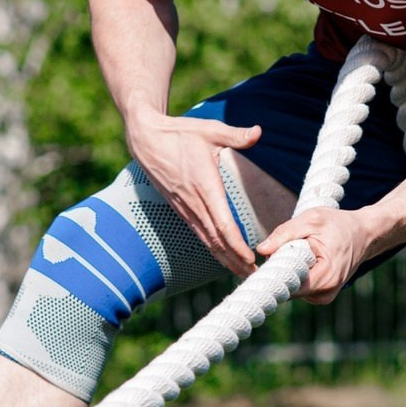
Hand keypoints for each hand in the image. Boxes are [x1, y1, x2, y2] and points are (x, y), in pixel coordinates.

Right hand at [127, 113, 263, 274]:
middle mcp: (194, 202)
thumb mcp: (211, 131)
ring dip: (224, 258)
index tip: (251, 258)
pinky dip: (212, 247)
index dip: (237, 244)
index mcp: (205, 186)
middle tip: (254, 275)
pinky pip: (198, 233)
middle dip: (235, 260)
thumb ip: (236, 135)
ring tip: (242, 272)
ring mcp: (185, 208)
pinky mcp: (180, 208)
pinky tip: (222, 256)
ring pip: (206, 240)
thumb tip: (258, 132)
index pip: (223, 223)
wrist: (146, 139)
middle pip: (217, 240)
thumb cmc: (180, 133)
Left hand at [255, 206, 381, 303]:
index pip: (288, 286)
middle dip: (278, 272)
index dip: (271, 275)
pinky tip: (301, 261)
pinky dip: (294, 275)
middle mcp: (326, 293)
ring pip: (290, 290)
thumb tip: (261, 250)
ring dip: (286, 272)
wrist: (364, 234)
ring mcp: (324, 297)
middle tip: (277, 251)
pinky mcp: (320, 296)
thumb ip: (285, 233)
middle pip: (287, 289)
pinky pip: (297, 288)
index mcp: (326, 277)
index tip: (261, 264)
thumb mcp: (312, 219)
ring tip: (296, 252)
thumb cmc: (338, 224)